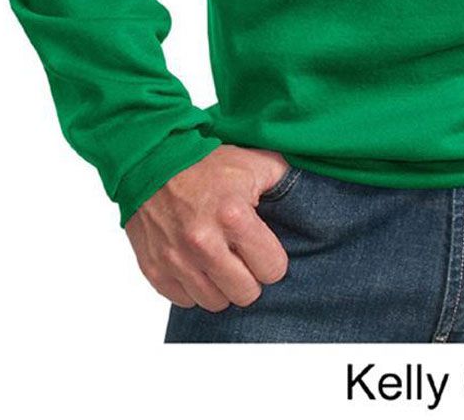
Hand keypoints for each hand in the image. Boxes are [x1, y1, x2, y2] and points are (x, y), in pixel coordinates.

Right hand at [125, 144, 290, 310]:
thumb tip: (313, 194)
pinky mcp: (154, 269)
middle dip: (250, 277)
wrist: (151, 160)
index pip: (272, 270)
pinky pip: (184, 301)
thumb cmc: (206, 162)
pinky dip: (193, 288)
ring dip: (221, 286)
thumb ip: (285, 179)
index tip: (264, 248)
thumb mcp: (254, 162)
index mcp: (234, 216)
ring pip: (215, 302)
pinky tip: (197, 265)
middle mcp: (203, 243)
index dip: (272, 259)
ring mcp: (176, 259)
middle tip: (244, 258)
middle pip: (245, 294)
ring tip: (221, 261)